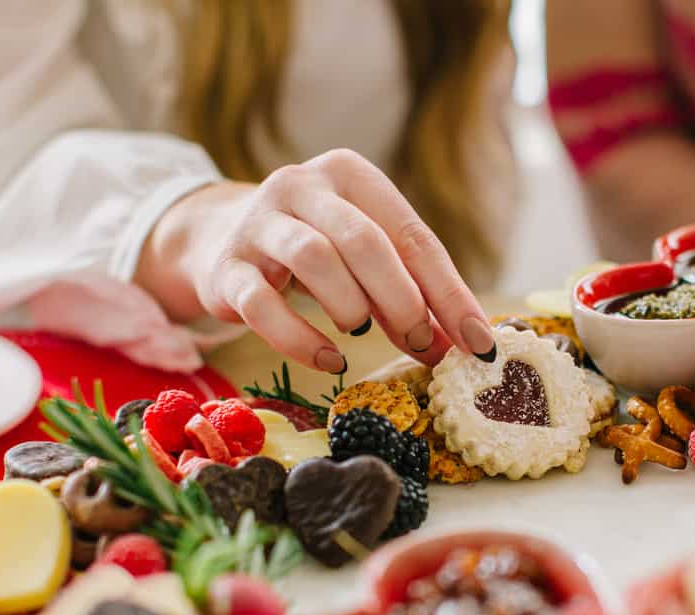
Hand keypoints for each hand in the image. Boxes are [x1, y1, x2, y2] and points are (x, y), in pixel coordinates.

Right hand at [137, 149, 495, 372]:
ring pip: (314, 258)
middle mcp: (301, 187)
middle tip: (418, 342)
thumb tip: (463, 345)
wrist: (216, 240)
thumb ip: (411, 295)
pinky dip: (302, 339)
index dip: (450, 294)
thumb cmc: (314, 250)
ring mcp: (258, 224)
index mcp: (349, 175)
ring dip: (350, 307)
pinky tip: (330, 358)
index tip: (478, 343)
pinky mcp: (226, 268)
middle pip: (363, 241)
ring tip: (360, 330)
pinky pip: (263, 306)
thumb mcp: (366, 259)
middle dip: (401, 300)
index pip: (413, 235)